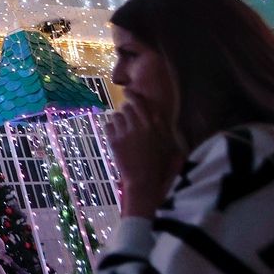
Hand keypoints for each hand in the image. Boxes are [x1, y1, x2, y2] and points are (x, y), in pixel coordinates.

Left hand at [104, 101, 180, 217]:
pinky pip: (107, 125)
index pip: (140, 103)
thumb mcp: (167, 144)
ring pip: (115, 116)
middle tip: (126, 118)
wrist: (144, 181)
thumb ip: (161, 127)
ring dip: (117, 120)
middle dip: (124, 111)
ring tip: (122, 130)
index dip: (132, 95)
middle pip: (125, 108)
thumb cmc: (158, 164)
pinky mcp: (114, 141)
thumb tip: (156, 113)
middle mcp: (139, 127)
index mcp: (153, 126)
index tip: (127, 91)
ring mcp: (125, 133)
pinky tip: (115, 136)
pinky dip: (110, 128)